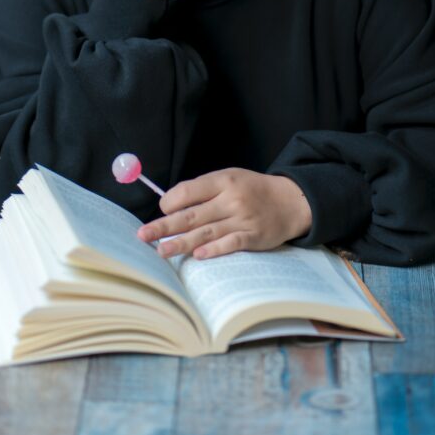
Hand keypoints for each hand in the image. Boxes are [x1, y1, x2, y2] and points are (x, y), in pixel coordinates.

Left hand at [137, 168, 311, 259]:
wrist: (290, 201)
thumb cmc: (252, 190)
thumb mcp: (230, 179)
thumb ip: (204, 190)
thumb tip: (170, 206)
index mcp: (223, 180)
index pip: (189, 190)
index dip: (170, 202)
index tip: (162, 211)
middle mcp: (231, 199)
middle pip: (192, 215)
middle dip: (165, 226)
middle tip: (144, 235)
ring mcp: (243, 218)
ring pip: (206, 232)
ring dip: (181, 243)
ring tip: (161, 251)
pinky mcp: (254, 236)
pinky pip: (231, 243)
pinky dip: (215, 250)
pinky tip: (198, 255)